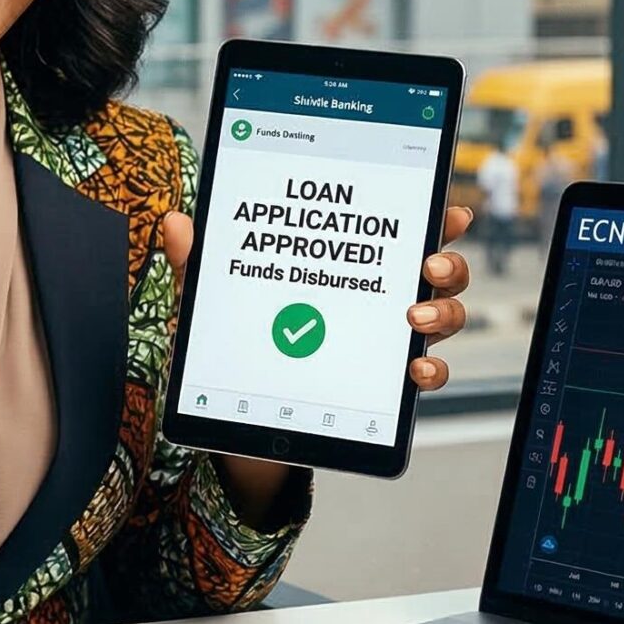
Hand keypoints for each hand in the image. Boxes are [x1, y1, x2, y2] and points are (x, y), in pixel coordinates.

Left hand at [156, 205, 476, 389]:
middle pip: (437, 271)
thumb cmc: (237, 343)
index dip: (430, 217)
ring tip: (415, 316)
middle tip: (427, 265)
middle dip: (447, 263)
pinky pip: (426, 375)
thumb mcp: (215, 301)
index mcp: (345, 263)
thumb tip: (176, 225)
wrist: (239, 412)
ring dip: (443, 313)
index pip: (395, 230)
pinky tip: (414, 370)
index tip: (448, 211)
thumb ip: (199, 263)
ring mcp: (385, 341)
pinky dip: (431, 370)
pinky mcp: (384, 385)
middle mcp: (377, 298)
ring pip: (444, 317)